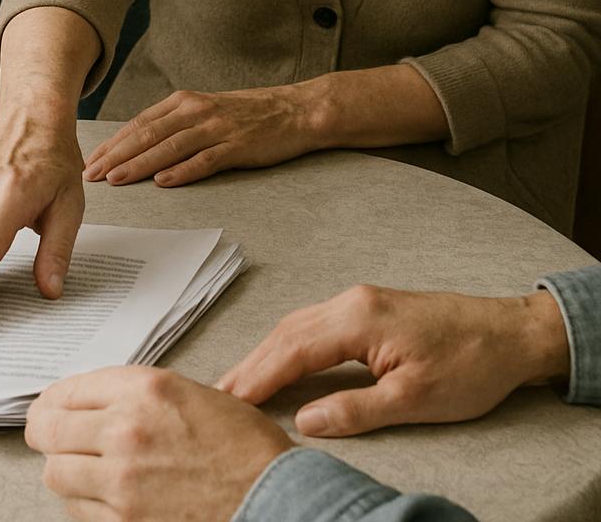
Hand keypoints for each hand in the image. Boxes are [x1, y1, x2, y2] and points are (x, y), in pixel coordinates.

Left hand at [26, 366, 293, 521]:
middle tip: (48, 435)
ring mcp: (123, 483)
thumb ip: (136, 395)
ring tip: (81, 467)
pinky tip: (102, 495)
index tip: (52, 407)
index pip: (68, 390)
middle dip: (45, 432)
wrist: (275, 499)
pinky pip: (77, 511)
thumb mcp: (190, 393)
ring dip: (64, 468)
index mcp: (144, 390)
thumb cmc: (242, 448)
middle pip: (48, 431)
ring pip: (56, 473)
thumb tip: (91, 403)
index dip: (54, 400)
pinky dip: (82, 503)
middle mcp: (126, 432)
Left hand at [82, 86, 311, 186]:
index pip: (139, 124)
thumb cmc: (246, 115)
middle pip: (148, 134)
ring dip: (140, 164)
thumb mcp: (204, 111)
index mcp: (184, 102)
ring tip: (117, 179)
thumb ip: (174, 125)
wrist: (294, 110)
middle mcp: (196, 111)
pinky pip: (205, 160)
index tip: (91, 160)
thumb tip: (138, 146)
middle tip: (92, 174)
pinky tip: (164, 181)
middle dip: (117, 155)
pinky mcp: (236, 146)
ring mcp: (216, 128)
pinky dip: (182, 170)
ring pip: (170, 147)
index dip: (114, 143)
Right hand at [217, 282, 571, 434]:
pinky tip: (279, 365)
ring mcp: (359, 302)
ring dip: (265, 355)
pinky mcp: (368, 309)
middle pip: (285, 332)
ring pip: (297, 326)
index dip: (257, 377)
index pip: (292, 349)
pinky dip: (288, 346)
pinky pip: (314, 325)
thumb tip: (306, 422)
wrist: (509, 333)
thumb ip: (356, 409)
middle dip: (250, 365)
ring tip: (237, 386)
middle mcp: (352, 302)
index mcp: (358, 318)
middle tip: (216, 396)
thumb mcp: (414, 398)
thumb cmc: (470, 365)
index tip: (226, 401)